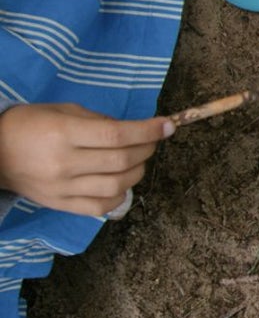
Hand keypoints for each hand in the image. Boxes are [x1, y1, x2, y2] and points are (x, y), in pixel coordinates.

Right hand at [0, 104, 172, 217]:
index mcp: (64, 133)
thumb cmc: (30, 124)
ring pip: (116, 185)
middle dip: (147, 149)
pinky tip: (122, 183)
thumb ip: (100, 121)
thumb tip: (135, 131)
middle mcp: (64, 163)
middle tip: (152, 141)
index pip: (117, 135)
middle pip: (121, 160)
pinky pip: (100, 207)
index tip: (169, 126)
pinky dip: (120, 195)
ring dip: (138, 171)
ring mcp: (62, 188)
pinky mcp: (60, 204)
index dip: (148, 131)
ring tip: (138, 160)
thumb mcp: (64, 111)